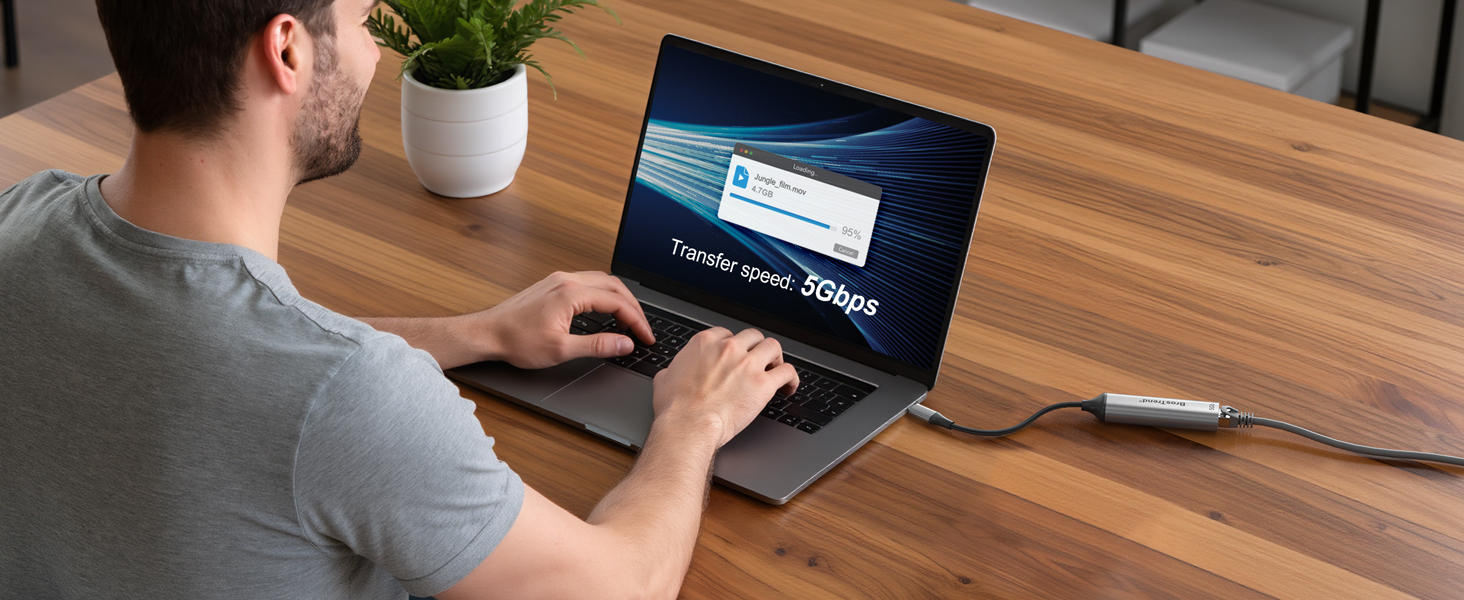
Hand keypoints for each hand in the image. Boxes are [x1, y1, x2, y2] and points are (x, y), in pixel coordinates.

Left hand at [475, 271, 655, 368]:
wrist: (487, 333)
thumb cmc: (516, 341)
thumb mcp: (561, 350)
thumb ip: (597, 345)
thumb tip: (625, 344)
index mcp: (571, 293)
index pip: (617, 302)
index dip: (637, 321)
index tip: (646, 336)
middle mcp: (566, 280)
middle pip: (614, 286)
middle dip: (633, 307)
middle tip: (642, 329)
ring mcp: (558, 280)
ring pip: (601, 281)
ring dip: (619, 299)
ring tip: (628, 321)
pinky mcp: (552, 285)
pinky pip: (588, 283)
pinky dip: (603, 296)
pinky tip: (604, 310)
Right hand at [650, 327, 799, 447]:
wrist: (688, 425)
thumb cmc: (675, 408)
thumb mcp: (665, 379)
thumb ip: (674, 369)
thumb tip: (672, 374)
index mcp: (705, 343)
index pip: (728, 333)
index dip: (734, 346)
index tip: (737, 356)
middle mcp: (729, 348)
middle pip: (753, 337)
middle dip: (756, 348)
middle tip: (758, 362)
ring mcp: (747, 364)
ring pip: (773, 347)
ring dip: (776, 358)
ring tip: (775, 370)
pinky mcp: (763, 384)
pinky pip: (787, 372)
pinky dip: (791, 378)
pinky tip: (789, 387)